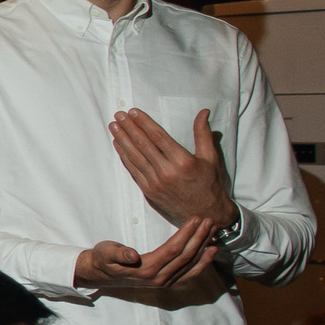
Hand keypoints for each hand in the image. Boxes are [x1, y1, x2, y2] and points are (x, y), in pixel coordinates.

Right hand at [73, 216, 217, 288]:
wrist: (101, 274)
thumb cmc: (103, 258)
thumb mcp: (105, 252)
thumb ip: (118, 253)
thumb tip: (132, 256)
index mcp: (146, 269)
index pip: (173, 250)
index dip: (186, 234)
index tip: (196, 219)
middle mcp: (159, 278)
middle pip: (186, 256)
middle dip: (200, 237)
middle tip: (209, 220)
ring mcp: (165, 281)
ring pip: (191, 264)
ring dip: (204, 246)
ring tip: (214, 230)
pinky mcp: (168, 281)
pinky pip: (190, 273)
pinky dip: (203, 262)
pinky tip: (212, 251)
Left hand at [109, 109, 235, 233]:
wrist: (204, 212)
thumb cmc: (209, 184)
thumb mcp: (210, 158)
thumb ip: (203, 134)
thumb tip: (203, 111)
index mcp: (183, 161)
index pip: (158, 137)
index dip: (144, 123)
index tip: (133, 112)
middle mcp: (167, 172)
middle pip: (143, 145)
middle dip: (129, 128)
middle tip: (118, 115)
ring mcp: (156, 183)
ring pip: (135, 157)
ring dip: (122, 140)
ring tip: (114, 126)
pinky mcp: (149, 191)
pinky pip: (133, 170)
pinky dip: (124, 157)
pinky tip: (118, 145)